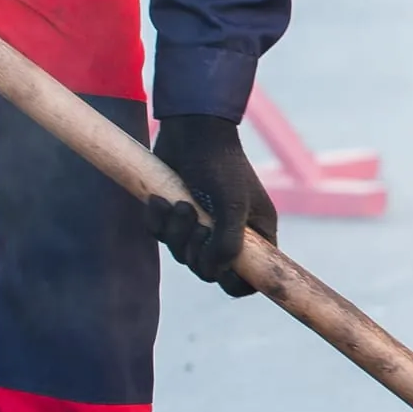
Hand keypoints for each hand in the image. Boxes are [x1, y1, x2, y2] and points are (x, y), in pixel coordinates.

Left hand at [145, 114, 277, 297]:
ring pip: (182, 254)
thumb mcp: (232, 205)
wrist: (191, 130)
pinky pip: (160, 236)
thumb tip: (214, 272)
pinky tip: (158, 200)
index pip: (250, 278)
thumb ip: (227, 244)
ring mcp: (202, 226)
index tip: (222, 269)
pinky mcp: (175, 215)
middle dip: (196, 251)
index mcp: (255, 234)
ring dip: (175, 233)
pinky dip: (156, 221)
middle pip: (209, 270)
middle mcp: (230, 234)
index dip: (236, 281)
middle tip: (197, 224)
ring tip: (179, 204)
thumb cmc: (220, 164)